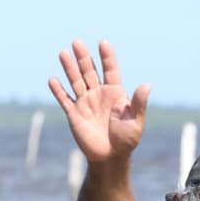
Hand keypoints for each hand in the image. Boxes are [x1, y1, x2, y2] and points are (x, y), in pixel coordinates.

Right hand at [48, 39, 150, 163]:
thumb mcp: (136, 121)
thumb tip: (146, 85)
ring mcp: (85, 103)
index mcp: (115, 93)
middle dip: (83, 57)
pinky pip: (65, 100)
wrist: (111, 157)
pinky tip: (53, 80)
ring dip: (70, 68)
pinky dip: (58, 91)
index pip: (110, 70)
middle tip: (77, 42)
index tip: (103, 43)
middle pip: (90, 71)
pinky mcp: (74, 114)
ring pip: (76, 81)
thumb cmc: (127, 139)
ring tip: (63, 53)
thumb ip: (139, 103)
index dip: (107, 57)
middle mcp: (99, 94)